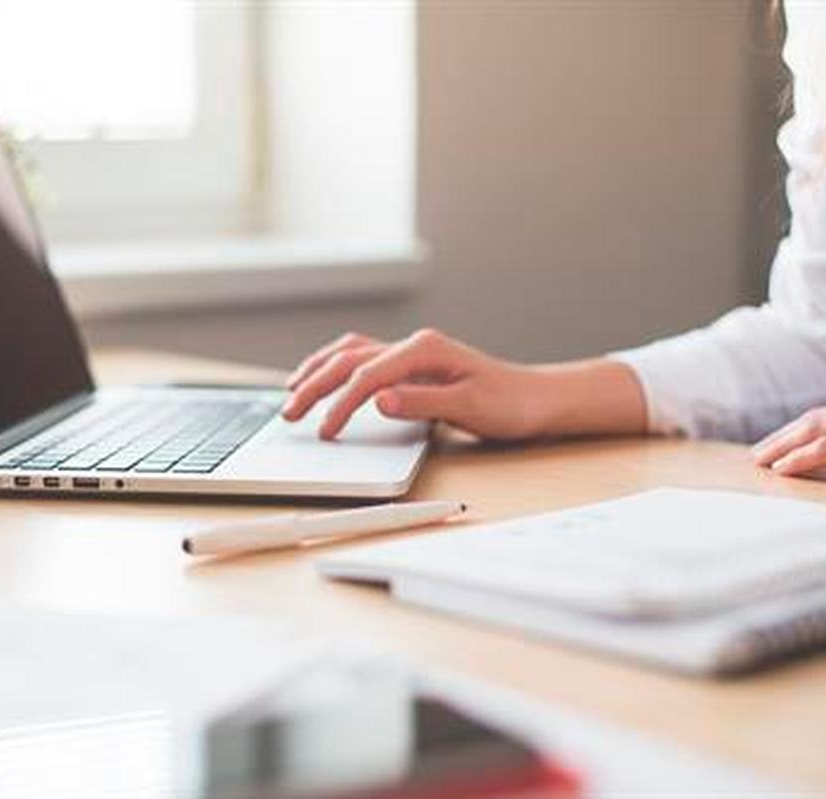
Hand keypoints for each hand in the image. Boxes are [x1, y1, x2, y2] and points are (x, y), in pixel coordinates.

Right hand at [282, 328, 534, 439]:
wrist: (536, 400)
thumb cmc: (510, 404)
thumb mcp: (469, 407)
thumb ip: (421, 403)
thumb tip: (378, 400)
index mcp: (425, 350)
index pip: (367, 376)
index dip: (340, 404)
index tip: (325, 432)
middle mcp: (414, 346)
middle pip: (349, 360)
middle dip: (314, 385)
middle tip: (289, 413)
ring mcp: (412, 354)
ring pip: (351, 353)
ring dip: (319, 370)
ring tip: (292, 390)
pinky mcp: (413, 366)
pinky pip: (364, 359)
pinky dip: (337, 367)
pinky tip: (325, 379)